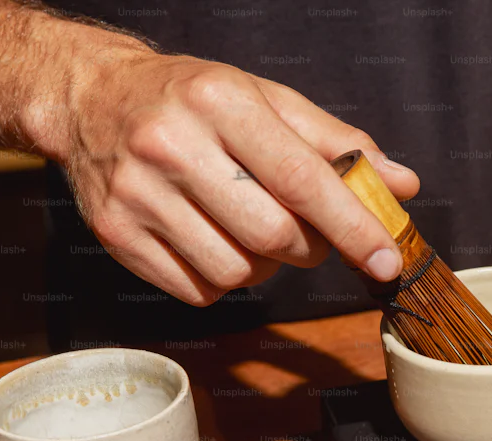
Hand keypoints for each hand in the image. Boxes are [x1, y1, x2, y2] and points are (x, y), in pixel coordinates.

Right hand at [59, 51, 418, 304]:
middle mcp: (171, 145)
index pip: (302, 179)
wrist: (88, 98)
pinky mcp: (116, 235)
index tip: (387, 260)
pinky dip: (223, 278)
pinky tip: (213, 239)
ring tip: (250, 226)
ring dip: (265, 265)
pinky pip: (199, 290)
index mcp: (220, 101)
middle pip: (273, 235)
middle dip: (310, 246)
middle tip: (308, 230)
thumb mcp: (266, 100)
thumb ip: (337, 143)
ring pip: (238, 271)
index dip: (352, 226)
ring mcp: (137, 194)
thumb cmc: (193, 100)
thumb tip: (402, 184)